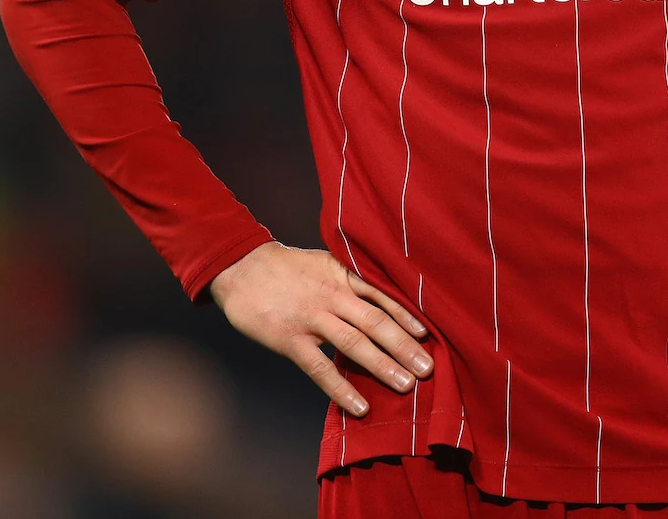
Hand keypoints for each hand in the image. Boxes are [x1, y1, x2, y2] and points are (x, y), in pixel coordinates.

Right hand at [208, 242, 431, 416]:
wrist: (240, 267)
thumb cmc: (286, 267)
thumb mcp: (323, 262)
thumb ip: (349, 277)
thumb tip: (380, 293)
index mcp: (342, 276)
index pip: (382, 297)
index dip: (406, 316)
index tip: (427, 334)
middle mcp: (332, 296)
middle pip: (375, 322)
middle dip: (404, 346)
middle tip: (427, 367)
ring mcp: (312, 318)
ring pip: (354, 344)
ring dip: (382, 366)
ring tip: (406, 385)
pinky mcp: (291, 339)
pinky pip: (320, 368)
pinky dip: (342, 389)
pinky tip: (360, 406)